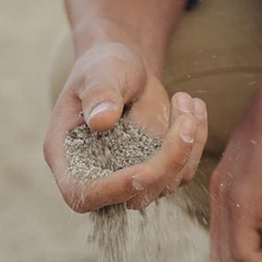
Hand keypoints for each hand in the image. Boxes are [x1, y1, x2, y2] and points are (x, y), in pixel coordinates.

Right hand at [44, 40, 207, 211]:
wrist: (124, 68)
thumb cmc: (103, 66)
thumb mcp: (99, 72)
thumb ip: (99, 94)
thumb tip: (102, 121)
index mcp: (66, 155)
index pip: (82, 193)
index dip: (112, 190)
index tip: (144, 172)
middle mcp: (95, 174)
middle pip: (132, 194)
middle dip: (167, 162)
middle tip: (186, 117)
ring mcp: (128, 176)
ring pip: (165, 185)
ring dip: (187, 146)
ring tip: (185, 99)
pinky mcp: (156, 171)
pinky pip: (183, 171)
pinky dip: (195, 141)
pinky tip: (193, 107)